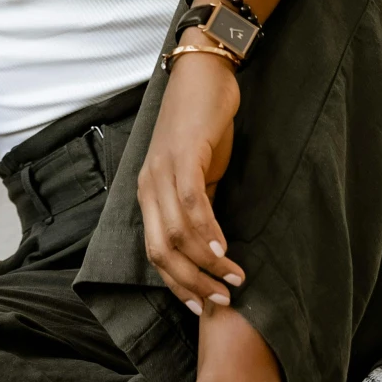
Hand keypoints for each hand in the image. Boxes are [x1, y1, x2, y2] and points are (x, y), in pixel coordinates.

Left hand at [136, 51, 245, 313]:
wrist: (204, 73)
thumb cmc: (202, 124)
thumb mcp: (198, 172)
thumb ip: (199, 206)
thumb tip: (211, 246)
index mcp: (148, 193)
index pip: (154, 253)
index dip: (177, 285)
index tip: (202, 307)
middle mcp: (149, 185)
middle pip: (161, 251)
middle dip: (191, 284)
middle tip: (221, 300)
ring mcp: (163, 169)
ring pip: (177, 233)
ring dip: (206, 264)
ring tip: (233, 280)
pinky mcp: (183, 154)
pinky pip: (191, 202)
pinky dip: (207, 231)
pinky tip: (224, 250)